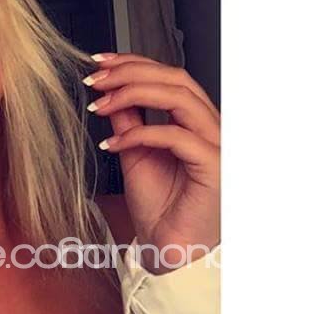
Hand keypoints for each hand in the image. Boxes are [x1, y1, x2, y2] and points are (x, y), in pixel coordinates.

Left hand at [86, 53, 219, 271]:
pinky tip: (113, 145)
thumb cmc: (159, 208)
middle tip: (96, 80)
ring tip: (100, 105)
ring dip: (133, 94)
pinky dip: (140, 134)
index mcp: (194, 121)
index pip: (170, 76)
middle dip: (131, 73)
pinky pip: (177, 136)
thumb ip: (128, 121)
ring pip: (180, 98)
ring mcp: (216, 145)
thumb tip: (110, 91)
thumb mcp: (134, 154)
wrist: (168, 249)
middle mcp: (210, 128)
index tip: (99, 64)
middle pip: (176, 78)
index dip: (135, 63)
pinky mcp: (214, 166)